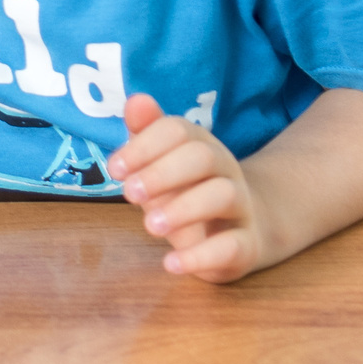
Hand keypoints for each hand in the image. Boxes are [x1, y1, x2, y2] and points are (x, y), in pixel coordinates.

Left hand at [110, 93, 272, 282]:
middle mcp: (225, 171)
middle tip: (128, 193)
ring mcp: (241, 207)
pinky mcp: (247, 245)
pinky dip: (201, 256)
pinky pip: (234, 247)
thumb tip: (135, 100)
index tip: (115, 169)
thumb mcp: (161, 163)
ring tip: (149, 225)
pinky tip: (171, 263)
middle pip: (203, 157)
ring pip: (224, 195)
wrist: (245, 230)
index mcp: (200, 145)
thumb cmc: (187, 191)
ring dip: (182, 209)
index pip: (177, 129)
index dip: (144, 145)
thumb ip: (146, 133)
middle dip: (161, 172)